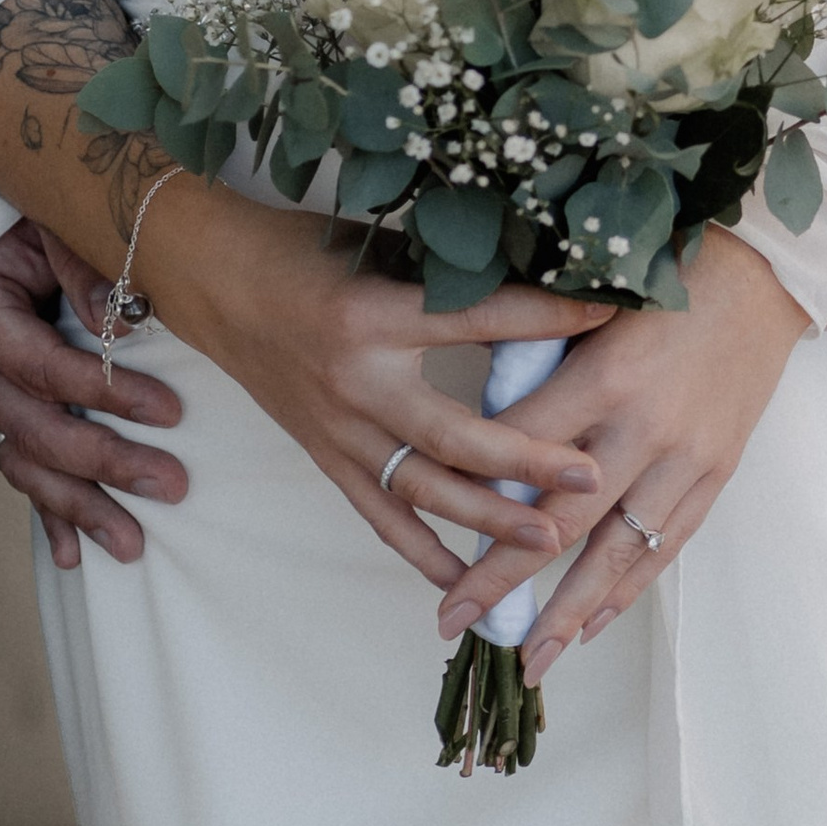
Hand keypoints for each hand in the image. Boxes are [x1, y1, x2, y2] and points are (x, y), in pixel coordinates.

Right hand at [0, 220, 187, 572]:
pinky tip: (72, 556)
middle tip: (170, 485)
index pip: (46, 369)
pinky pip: (20, 469)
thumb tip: (121, 325)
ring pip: (27, 465)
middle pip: (38, 431)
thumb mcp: (55, 223)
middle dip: (106, 465)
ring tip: (131, 545)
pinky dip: (46, 514)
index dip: (109, 395)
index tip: (171, 412)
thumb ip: (86, 268)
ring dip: (78, 508)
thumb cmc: (27, 217)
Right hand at [149, 180, 615, 601]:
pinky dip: (420, 551)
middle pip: (456, 435)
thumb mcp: (378, 246)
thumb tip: (541, 272)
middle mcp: (357, 382)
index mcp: (375, 314)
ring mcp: (339, 430)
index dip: (547, 317)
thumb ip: (447, 272)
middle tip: (591, 476)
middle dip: (529, 460)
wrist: (215, 281)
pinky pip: (378, 515)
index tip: (611, 314)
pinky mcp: (325, 457)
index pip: (478, 320)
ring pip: (423, 490)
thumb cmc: (301, 249)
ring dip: (487, 521)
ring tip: (548, 541)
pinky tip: (462, 579)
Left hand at [438, 230, 807, 683]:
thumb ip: (540, 357)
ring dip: (569, 612)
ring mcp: (685, 458)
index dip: (471, 491)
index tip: (427, 527)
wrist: (762, 274)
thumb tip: (480, 418)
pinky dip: (627, 591)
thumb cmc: (664, 274)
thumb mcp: (592, 302)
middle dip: (503, 577)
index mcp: (604, 375)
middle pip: (559, 521)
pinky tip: (592, 625)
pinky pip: (665, 547)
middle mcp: (643, 427)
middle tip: (451, 620)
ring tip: (530, 660)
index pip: (518, 449)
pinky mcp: (715, 473)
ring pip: (617, 553)